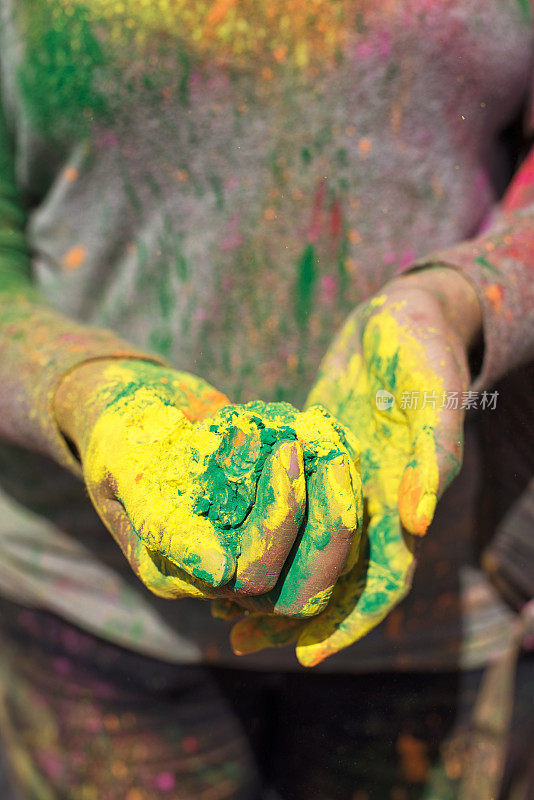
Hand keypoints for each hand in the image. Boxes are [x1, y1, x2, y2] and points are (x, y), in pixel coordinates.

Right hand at [53, 361, 361, 609]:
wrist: (137, 413)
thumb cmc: (120, 436)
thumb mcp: (124, 467)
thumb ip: (162, 521)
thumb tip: (220, 572)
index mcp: (179, 573)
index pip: (253, 573)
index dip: (281, 517)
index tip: (286, 447)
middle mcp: (220, 573)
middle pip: (300, 588)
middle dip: (327, 525)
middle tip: (330, 456)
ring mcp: (251, 548)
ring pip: (321, 562)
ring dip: (339, 507)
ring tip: (335, 446)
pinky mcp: (275, 523)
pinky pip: (324, 526)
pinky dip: (336, 488)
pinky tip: (329, 438)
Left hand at [231, 267, 481, 664]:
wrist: (398, 311)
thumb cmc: (422, 345)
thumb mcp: (434, 392)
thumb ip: (432, 455)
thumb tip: (418, 525)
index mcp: (408, 497)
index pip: (385, 580)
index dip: (352, 622)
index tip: (306, 656)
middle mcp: (373, 499)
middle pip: (335, 575)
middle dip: (294, 612)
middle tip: (240, 637)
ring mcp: (341, 480)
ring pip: (306, 547)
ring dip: (271, 578)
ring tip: (219, 605)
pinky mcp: (315, 458)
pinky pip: (287, 506)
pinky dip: (261, 529)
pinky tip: (222, 540)